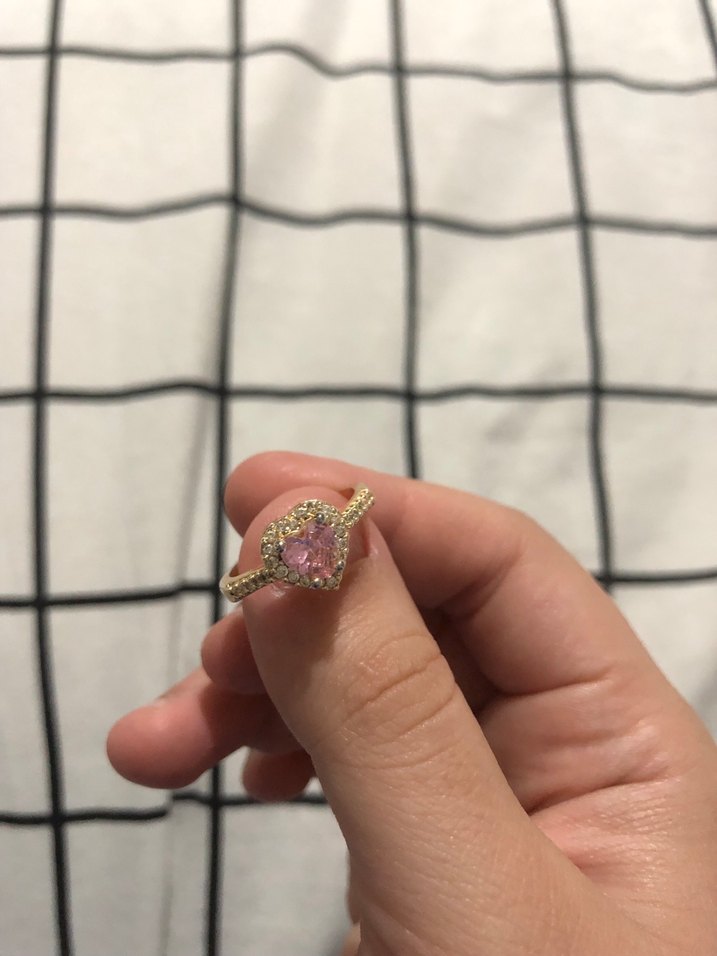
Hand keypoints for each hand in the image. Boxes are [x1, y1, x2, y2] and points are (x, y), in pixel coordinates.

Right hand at [106, 451, 716, 955]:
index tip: (257, 494)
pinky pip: (347, 757)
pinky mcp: (433, 857)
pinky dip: (274, 746)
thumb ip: (389, 712)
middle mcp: (569, 758)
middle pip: (423, 616)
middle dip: (303, 613)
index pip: (501, 567)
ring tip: (158, 739)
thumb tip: (306, 531)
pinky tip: (229, 768)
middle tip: (204, 650)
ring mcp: (495, 807)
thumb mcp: (473, 900)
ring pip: (369, 683)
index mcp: (630, 743)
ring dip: (263, 685)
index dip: (381, 511)